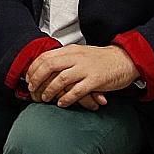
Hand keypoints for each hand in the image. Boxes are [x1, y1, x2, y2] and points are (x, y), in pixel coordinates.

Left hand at [24, 45, 139, 108]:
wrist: (126, 60)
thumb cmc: (103, 59)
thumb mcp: (81, 54)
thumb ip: (66, 59)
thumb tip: (47, 68)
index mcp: (72, 50)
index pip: (46, 56)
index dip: (34, 68)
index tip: (28, 78)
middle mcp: (77, 57)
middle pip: (49, 66)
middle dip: (37, 79)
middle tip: (32, 90)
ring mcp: (86, 68)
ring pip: (61, 79)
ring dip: (50, 90)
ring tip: (45, 98)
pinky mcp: (95, 80)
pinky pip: (77, 91)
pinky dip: (67, 98)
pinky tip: (62, 103)